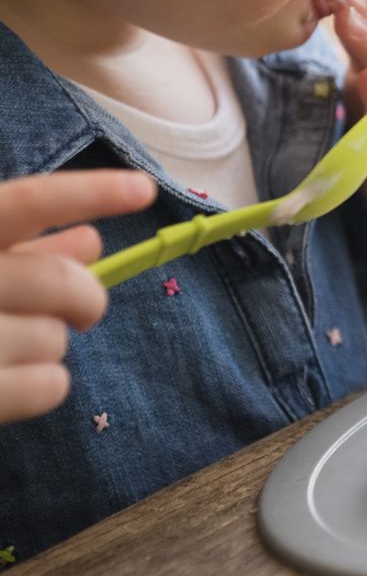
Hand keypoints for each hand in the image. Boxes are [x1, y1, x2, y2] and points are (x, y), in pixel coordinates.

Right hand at [0, 169, 155, 422]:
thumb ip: (22, 250)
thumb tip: (91, 241)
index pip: (24, 202)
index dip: (88, 192)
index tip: (144, 189)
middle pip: (60, 281)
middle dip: (85, 296)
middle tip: (85, 310)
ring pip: (55, 339)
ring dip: (51, 345)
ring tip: (10, 348)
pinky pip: (48, 386)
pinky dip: (47, 384)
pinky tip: (16, 382)